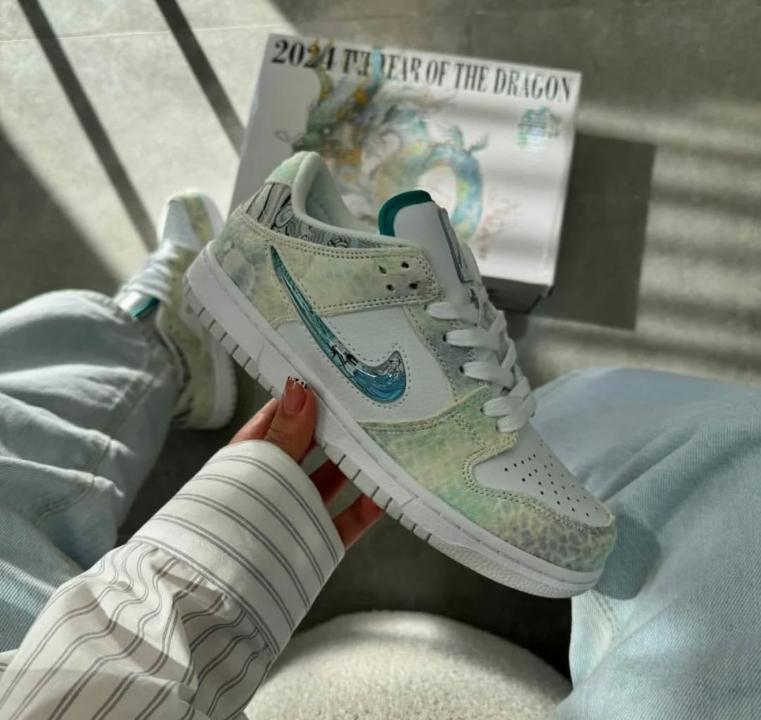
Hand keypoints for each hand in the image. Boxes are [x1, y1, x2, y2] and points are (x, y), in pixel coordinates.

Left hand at [229, 377, 383, 547]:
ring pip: (332, 481)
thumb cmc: (231, 521)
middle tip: (369, 402)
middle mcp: (275, 484)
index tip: (333, 378)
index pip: (279, 420)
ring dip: (355, 462)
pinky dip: (369, 504)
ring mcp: (298, 513)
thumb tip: (300, 387)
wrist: (220, 597)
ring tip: (384, 436)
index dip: (303, 399)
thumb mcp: (259, 468)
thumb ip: (285, 434)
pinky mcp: (318, 541)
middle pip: (311, 448)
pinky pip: (348, 518)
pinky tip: (389, 488)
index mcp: (251, 460)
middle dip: (335, 428)